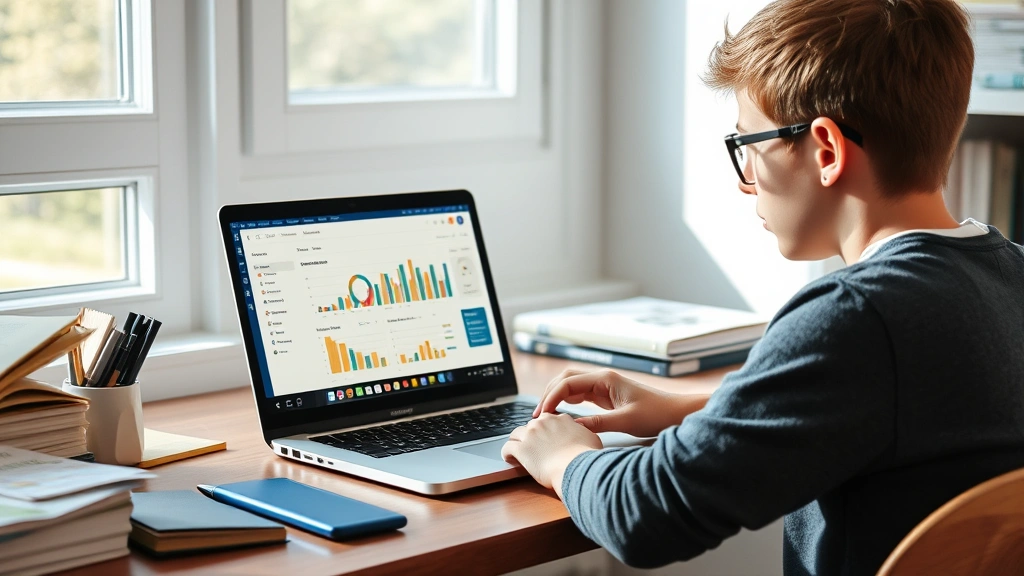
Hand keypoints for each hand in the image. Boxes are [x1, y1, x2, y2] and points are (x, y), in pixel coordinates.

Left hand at [501, 413, 601, 495]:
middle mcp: (543, 422)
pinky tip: (510, 459)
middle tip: (534, 448)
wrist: (577, 467)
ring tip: (518, 453)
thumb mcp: (591, 437)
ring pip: (516, 434)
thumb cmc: (586, 456)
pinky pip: (507, 448)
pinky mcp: (521, 449)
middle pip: (531, 425)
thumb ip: (581, 432)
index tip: (546, 439)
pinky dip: (507, 454)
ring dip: (517, 442)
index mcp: (559, 419)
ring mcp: (530, 434)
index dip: (546, 430)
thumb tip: (580, 433)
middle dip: (531, 436)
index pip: (547, 420)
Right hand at [534, 368, 709, 437]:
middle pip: (565, 379)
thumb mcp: (626, 422)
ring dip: (556, 397)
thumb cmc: (655, 413)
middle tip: (537, 415)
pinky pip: (580, 395)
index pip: (568, 383)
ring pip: (571, 386)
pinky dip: (567, 402)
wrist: (675, 412)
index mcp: (605, 379)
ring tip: (544, 416)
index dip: (551, 397)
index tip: (541, 414)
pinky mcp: (605, 396)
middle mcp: (602, 379)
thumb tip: (573, 428)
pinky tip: (560, 415)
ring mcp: (603, 386)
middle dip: (548, 394)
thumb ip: (598, 424)